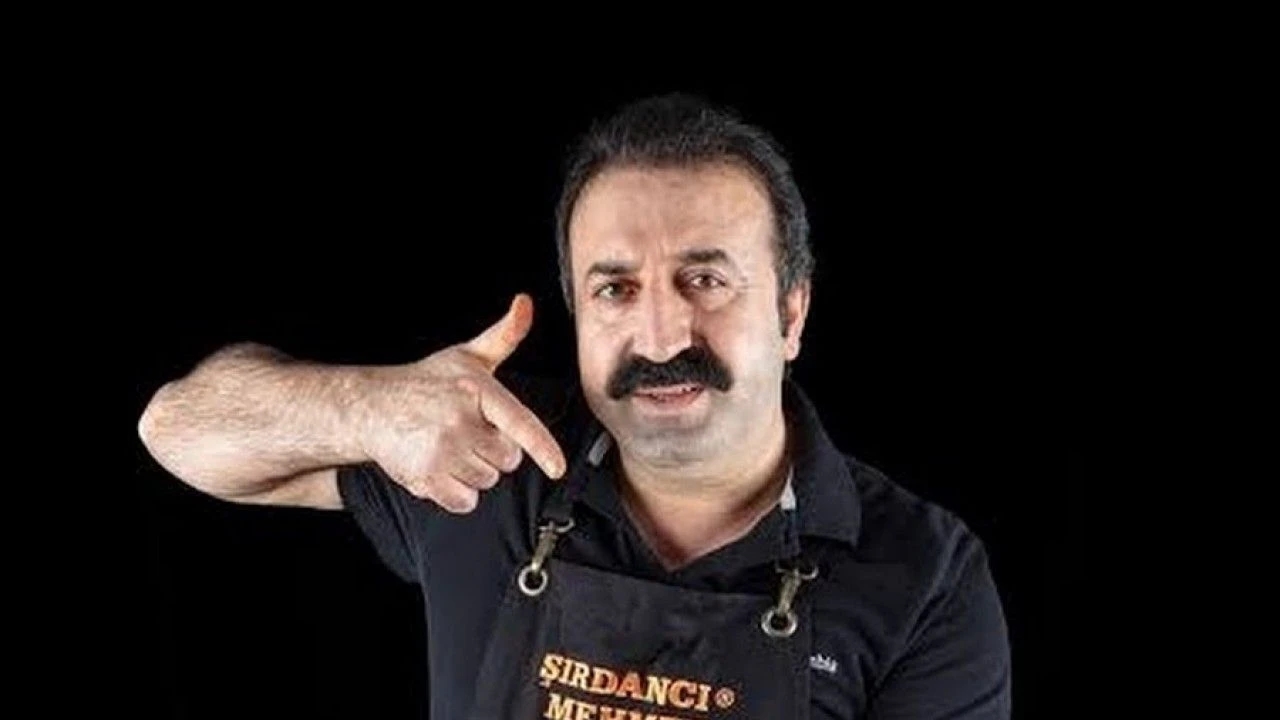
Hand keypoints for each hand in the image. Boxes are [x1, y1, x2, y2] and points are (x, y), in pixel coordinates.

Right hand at [355, 294, 566, 512]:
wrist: (372, 408)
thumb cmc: (426, 383)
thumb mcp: (467, 355)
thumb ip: (504, 335)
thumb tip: (526, 304)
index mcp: (476, 389)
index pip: (518, 423)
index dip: (542, 448)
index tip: (557, 468)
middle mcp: (459, 419)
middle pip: (507, 459)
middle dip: (493, 450)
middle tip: (467, 432)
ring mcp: (441, 450)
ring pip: (487, 480)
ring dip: (474, 471)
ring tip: (451, 447)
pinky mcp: (426, 477)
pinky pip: (465, 501)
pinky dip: (457, 493)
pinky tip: (440, 468)